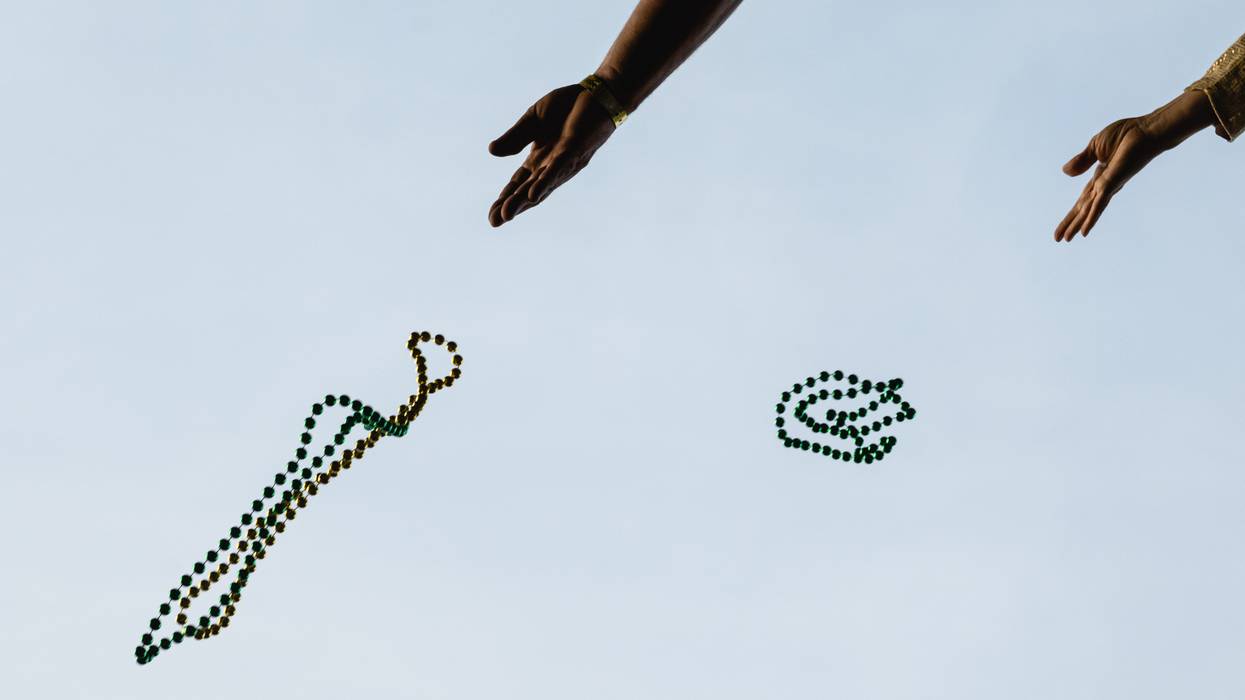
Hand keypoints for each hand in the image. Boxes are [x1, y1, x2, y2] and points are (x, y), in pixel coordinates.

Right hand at [488, 84, 616, 226]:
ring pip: (540, 186)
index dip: (505, 199)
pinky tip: (532, 195)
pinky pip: (557, 169)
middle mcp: (550, 165)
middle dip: (512, 207)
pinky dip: (544, 183)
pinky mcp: (574, 149)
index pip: (518, 184)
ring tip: (507, 215)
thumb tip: (491, 152)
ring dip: (523, 201)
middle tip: (494, 222)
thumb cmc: (567, 107)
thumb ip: (514, 137)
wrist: (596, 93)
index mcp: (539, 158)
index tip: (492, 216)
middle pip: (527, 191)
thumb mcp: (533, 119)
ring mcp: (563, 160)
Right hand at [1054, 90, 1212, 241]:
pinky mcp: (1112, 183)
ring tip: (1067, 240)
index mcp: (1100, 177)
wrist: (1146, 131)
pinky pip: (1098, 204)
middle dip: (1070, 223)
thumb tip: (1065, 172)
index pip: (1083, 199)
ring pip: (1088, 210)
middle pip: (1083, 208)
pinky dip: (1091, 218)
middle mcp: (1105, 186)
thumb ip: (1081, 160)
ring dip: (1076, 225)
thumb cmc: (1127, 134)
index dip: (1072, 213)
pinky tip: (1084, 232)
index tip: (1064, 225)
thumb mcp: (1095, 146)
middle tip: (1059, 239)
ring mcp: (1109, 186)